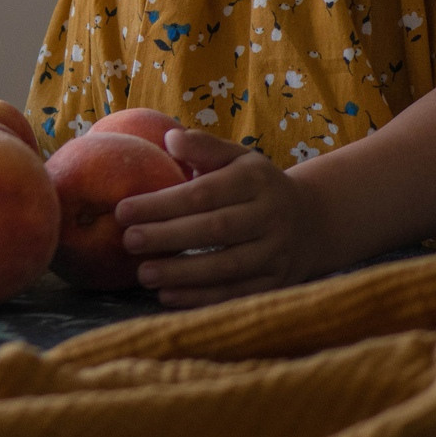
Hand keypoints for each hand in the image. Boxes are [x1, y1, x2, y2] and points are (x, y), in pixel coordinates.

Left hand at [111, 130, 328, 307]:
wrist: (311, 221)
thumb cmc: (256, 185)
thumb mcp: (237, 157)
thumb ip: (204, 147)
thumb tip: (169, 138)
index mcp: (256, 180)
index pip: (205, 193)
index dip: (163, 203)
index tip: (123, 210)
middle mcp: (271, 216)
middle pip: (216, 229)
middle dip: (168, 236)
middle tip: (128, 241)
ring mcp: (276, 252)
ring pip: (228, 266)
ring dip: (183, 273)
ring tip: (144, 274)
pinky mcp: (276, 282)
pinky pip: (237, 293)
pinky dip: (202, 298)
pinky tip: (168, 296)